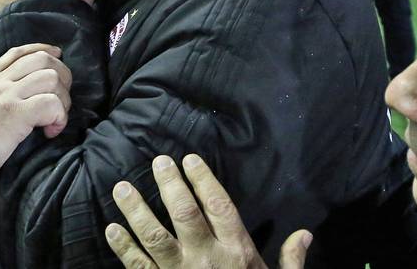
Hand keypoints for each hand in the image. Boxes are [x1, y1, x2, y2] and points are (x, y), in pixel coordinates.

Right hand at [0, 43, 70, 191]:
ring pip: (51, 77)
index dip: (43, 51)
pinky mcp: (14, 114)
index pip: (18, 52)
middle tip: (59, 102)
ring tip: (55, 119)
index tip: (57, 57)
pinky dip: (58, 117)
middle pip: (43, 59)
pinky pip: (50, 103)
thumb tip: (9, 112)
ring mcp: (7, 96)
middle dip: (62, 77)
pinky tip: (50, 131)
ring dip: (63, 99)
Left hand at [105, 154, 311, 268]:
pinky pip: (138, 267)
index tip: (189, 159)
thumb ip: (291, 260)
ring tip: (121, 187)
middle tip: (158, 161)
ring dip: (136, 211)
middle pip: (183, 213)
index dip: (203, 180)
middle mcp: (205, 258)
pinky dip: (123, 248)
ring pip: (154, 236)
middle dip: (169, 185)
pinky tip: (111, 228)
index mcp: (236, 252)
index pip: (218, 206)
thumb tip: (305, 234)